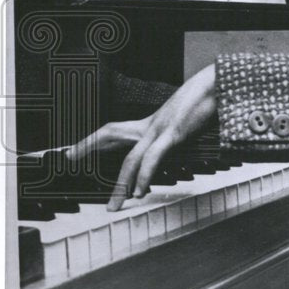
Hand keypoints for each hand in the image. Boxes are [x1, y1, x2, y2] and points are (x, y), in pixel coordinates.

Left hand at [67, 64, 216, 210]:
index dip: (94, 139)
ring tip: (114, 205)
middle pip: (111, 134)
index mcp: (153, 122)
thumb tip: (178, 144)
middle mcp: (152, 124)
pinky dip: (144, 175)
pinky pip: (154, 157)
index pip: (116, 129)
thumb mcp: (190, 119)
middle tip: (68, 158)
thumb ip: (180, 133)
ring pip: (131, 157)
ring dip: (121, 183)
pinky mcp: (175, 133)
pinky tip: (140, 191)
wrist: (220, 83)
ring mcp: (162, 128)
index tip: (75, 151)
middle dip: (88, 145)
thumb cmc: (208, 98)